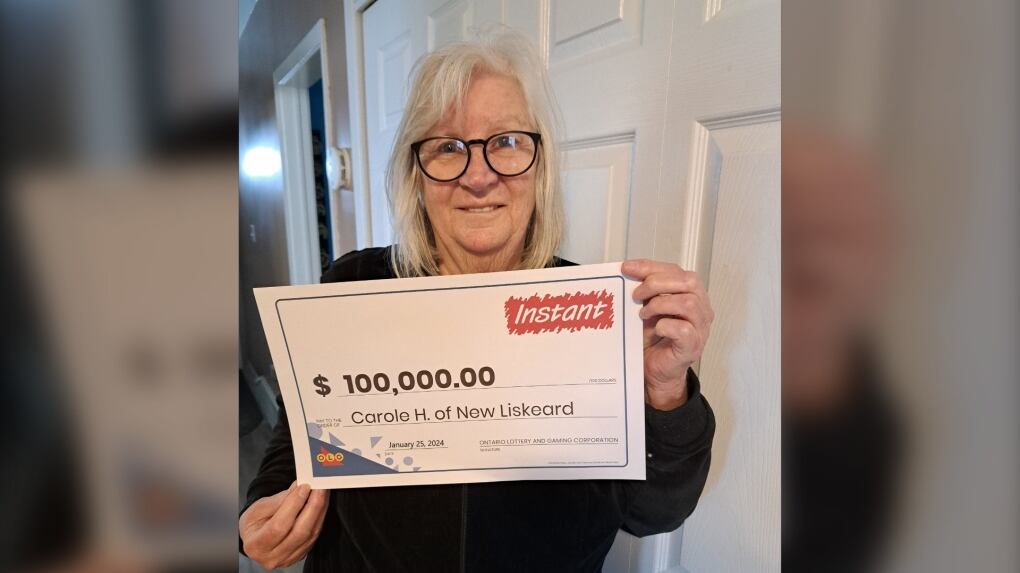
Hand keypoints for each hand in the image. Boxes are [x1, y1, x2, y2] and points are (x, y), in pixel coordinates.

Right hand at [240, 481, 328, 569]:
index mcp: (256, 545)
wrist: (255, 537)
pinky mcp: (300, 555)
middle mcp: (272, 557)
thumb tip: (298, 488)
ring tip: (322, 492)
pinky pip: (314, 537)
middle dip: (313, 506)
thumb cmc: (254, 523)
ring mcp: (288, 559)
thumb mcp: (258, 509)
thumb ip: (279, 500)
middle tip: (319, 487)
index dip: (294, 505)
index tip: (304, 487)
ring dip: (320, 511)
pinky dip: (319, 518)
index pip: (279, 526)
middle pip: (300, 532)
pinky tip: (321, 505)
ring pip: (311, 534)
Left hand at [623, 259, 713, 410]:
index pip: (676, 270)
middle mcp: (701, 308)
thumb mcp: (646, 307)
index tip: (627, 268)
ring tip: (643, 314)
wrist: (653, 370)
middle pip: (689, 281)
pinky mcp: (692, 346)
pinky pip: (684, 329)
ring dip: (660, 304)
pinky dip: (666, 325)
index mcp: (691, 294)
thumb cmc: (652, 339)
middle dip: (657, 283)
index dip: (651, 267)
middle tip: (636, 295)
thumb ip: (644, 290)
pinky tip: (655, 328)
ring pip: (688, 303)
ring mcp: (700, 328)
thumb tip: (627, 270)